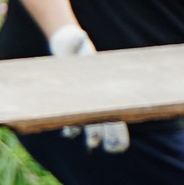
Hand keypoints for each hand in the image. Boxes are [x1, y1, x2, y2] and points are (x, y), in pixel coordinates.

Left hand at [47, 25, 128, 152]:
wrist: (63, 44)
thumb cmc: (74, 44)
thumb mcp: (76, 43)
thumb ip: (76, 42)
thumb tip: (78, 36)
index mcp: (105, 85)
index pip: (116, 110)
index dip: (118, 128)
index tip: (120, 141)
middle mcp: (97, 95)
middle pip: (106, 119)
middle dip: (108, 134)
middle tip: (109, 148)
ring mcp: (85, 99)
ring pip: (91, 122)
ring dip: (91, 133)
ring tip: (91, 145)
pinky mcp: (70, 101)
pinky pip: (73, 118)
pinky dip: (72, 127)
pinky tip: (68, 132)